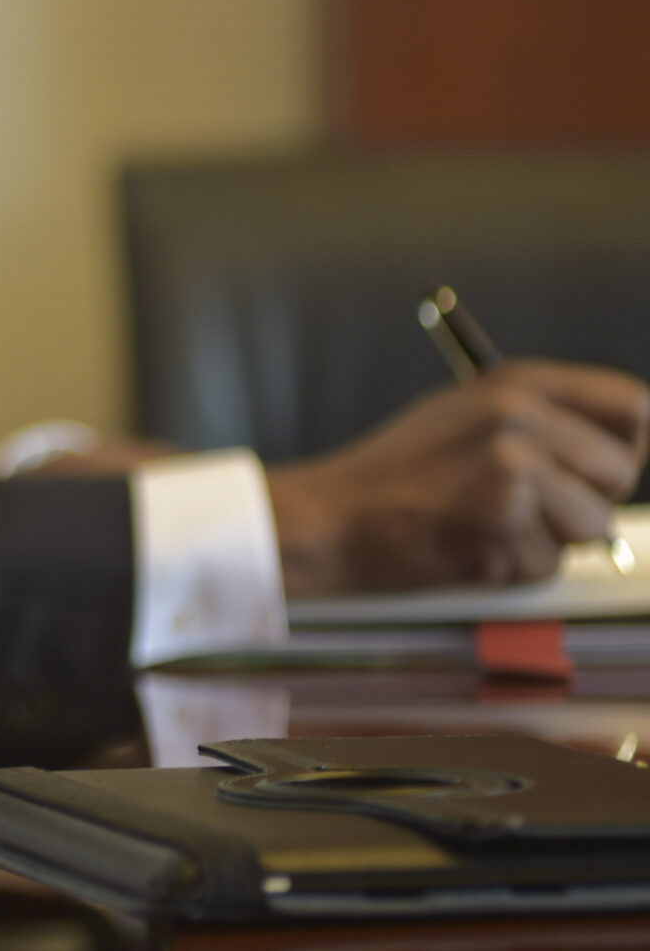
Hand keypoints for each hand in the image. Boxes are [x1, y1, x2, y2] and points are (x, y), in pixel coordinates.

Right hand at [267, 361, 649, 596]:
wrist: (330, 518)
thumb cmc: (395, 474)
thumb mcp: (467, 415)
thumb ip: (543, 420)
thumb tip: (625, 446)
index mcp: (516, 382)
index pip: (632, 406)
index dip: (628, 444)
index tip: (602, 470)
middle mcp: (520, 416)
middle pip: (620, 472)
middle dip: (587, 501)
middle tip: (525, 506)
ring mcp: (512, 466)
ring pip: (592, 525)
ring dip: (550, 541)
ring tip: (487, 525)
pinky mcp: (502, 518)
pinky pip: (548, 563)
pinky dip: (514, 568)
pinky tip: (468, 545)